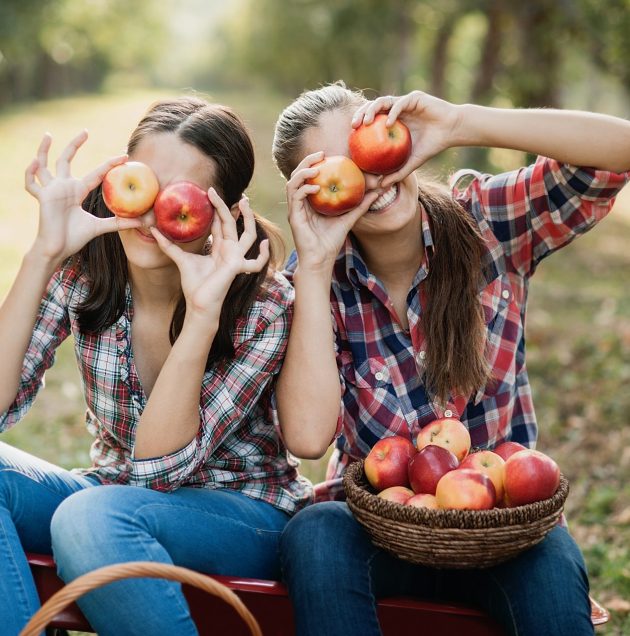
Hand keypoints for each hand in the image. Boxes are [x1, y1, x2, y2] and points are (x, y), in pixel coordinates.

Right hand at [24, 131, 142, 263]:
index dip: (110, 164)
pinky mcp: (42, 197)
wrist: (57, 249)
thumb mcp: (100, 227)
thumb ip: (119, 223)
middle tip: (86, 131)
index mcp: (78, 191)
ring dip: (43, 150)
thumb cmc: (74, 238)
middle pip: (67, 159)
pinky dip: (30, 172)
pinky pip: (31, 183)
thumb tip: (143, 222)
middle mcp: (64, 186)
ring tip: (48, 135)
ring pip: (44, 165)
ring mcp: (51, 190)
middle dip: (75, 145)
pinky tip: (34, 162)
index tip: (124, 156)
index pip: (96, 173)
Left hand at [151, 189, 268, 321]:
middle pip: (232, 223)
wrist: (198, 303)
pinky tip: (264, 244)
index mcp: (220, 248)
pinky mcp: (237, 266)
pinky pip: (256, 263)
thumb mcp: (180, 259)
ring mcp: (236, 258)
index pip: (220, 224)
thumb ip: (169, 245)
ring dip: (248, 218)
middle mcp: (230, 250)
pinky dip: (263, 255)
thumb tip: (153, 230)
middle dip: (229, 206)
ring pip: (248, 234)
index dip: (216, 208)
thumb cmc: (194, 284)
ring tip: (244, 202)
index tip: (209, 192)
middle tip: (219, 191)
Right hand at [286, 151, 378, 272]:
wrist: (321, 260)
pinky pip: (295, 197)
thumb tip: (377, 191)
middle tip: (321, 154)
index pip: (309, 177)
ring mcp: (295, 209)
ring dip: (302, 172)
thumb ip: (360, 205)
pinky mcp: (294, 217)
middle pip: (298, 175)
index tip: (328, 155)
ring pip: (292, 183)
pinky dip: (304, 189)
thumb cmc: (332, 242)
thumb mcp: (349, 219)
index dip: (316, 163)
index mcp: (310, 201)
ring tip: (316, 167)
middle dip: (307, 161)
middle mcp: (300, 203)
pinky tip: (315, 187)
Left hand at [351, 91, 461, 187]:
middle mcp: (396, 109)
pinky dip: (393, 112)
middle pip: (373, 107)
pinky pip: (400, 104)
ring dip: (372, 110)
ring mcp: (404, 102)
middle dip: (360, 114)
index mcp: (392, 121)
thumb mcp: (412, 162)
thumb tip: (380, 186)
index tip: (351, 136)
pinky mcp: (414, 98)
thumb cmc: (432, 145)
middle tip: (354, 126)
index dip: (359, 124)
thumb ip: (397, 172)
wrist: (452, 131)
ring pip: (383, 101)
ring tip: (366, 122)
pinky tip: (388, 123)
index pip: (371, 119)